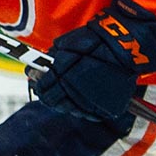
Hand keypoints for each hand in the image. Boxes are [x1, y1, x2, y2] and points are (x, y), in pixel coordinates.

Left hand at [29, 0, 155, 120]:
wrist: (122, 46)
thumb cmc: (92, 41)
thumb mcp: (64, 45)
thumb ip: (49, 61)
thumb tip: (34, 73)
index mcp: (63, 74)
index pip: (44, 89)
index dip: (39, 87)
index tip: (38, 84)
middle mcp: (77, 90)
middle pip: (55, 102)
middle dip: (48, 96)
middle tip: (46, 92)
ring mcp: (92, 101)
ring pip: (71, 110)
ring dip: (64, 104)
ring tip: (63, 97)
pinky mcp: (107, 107)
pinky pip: (89, 113)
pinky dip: (82, 109)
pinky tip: (78, 102)